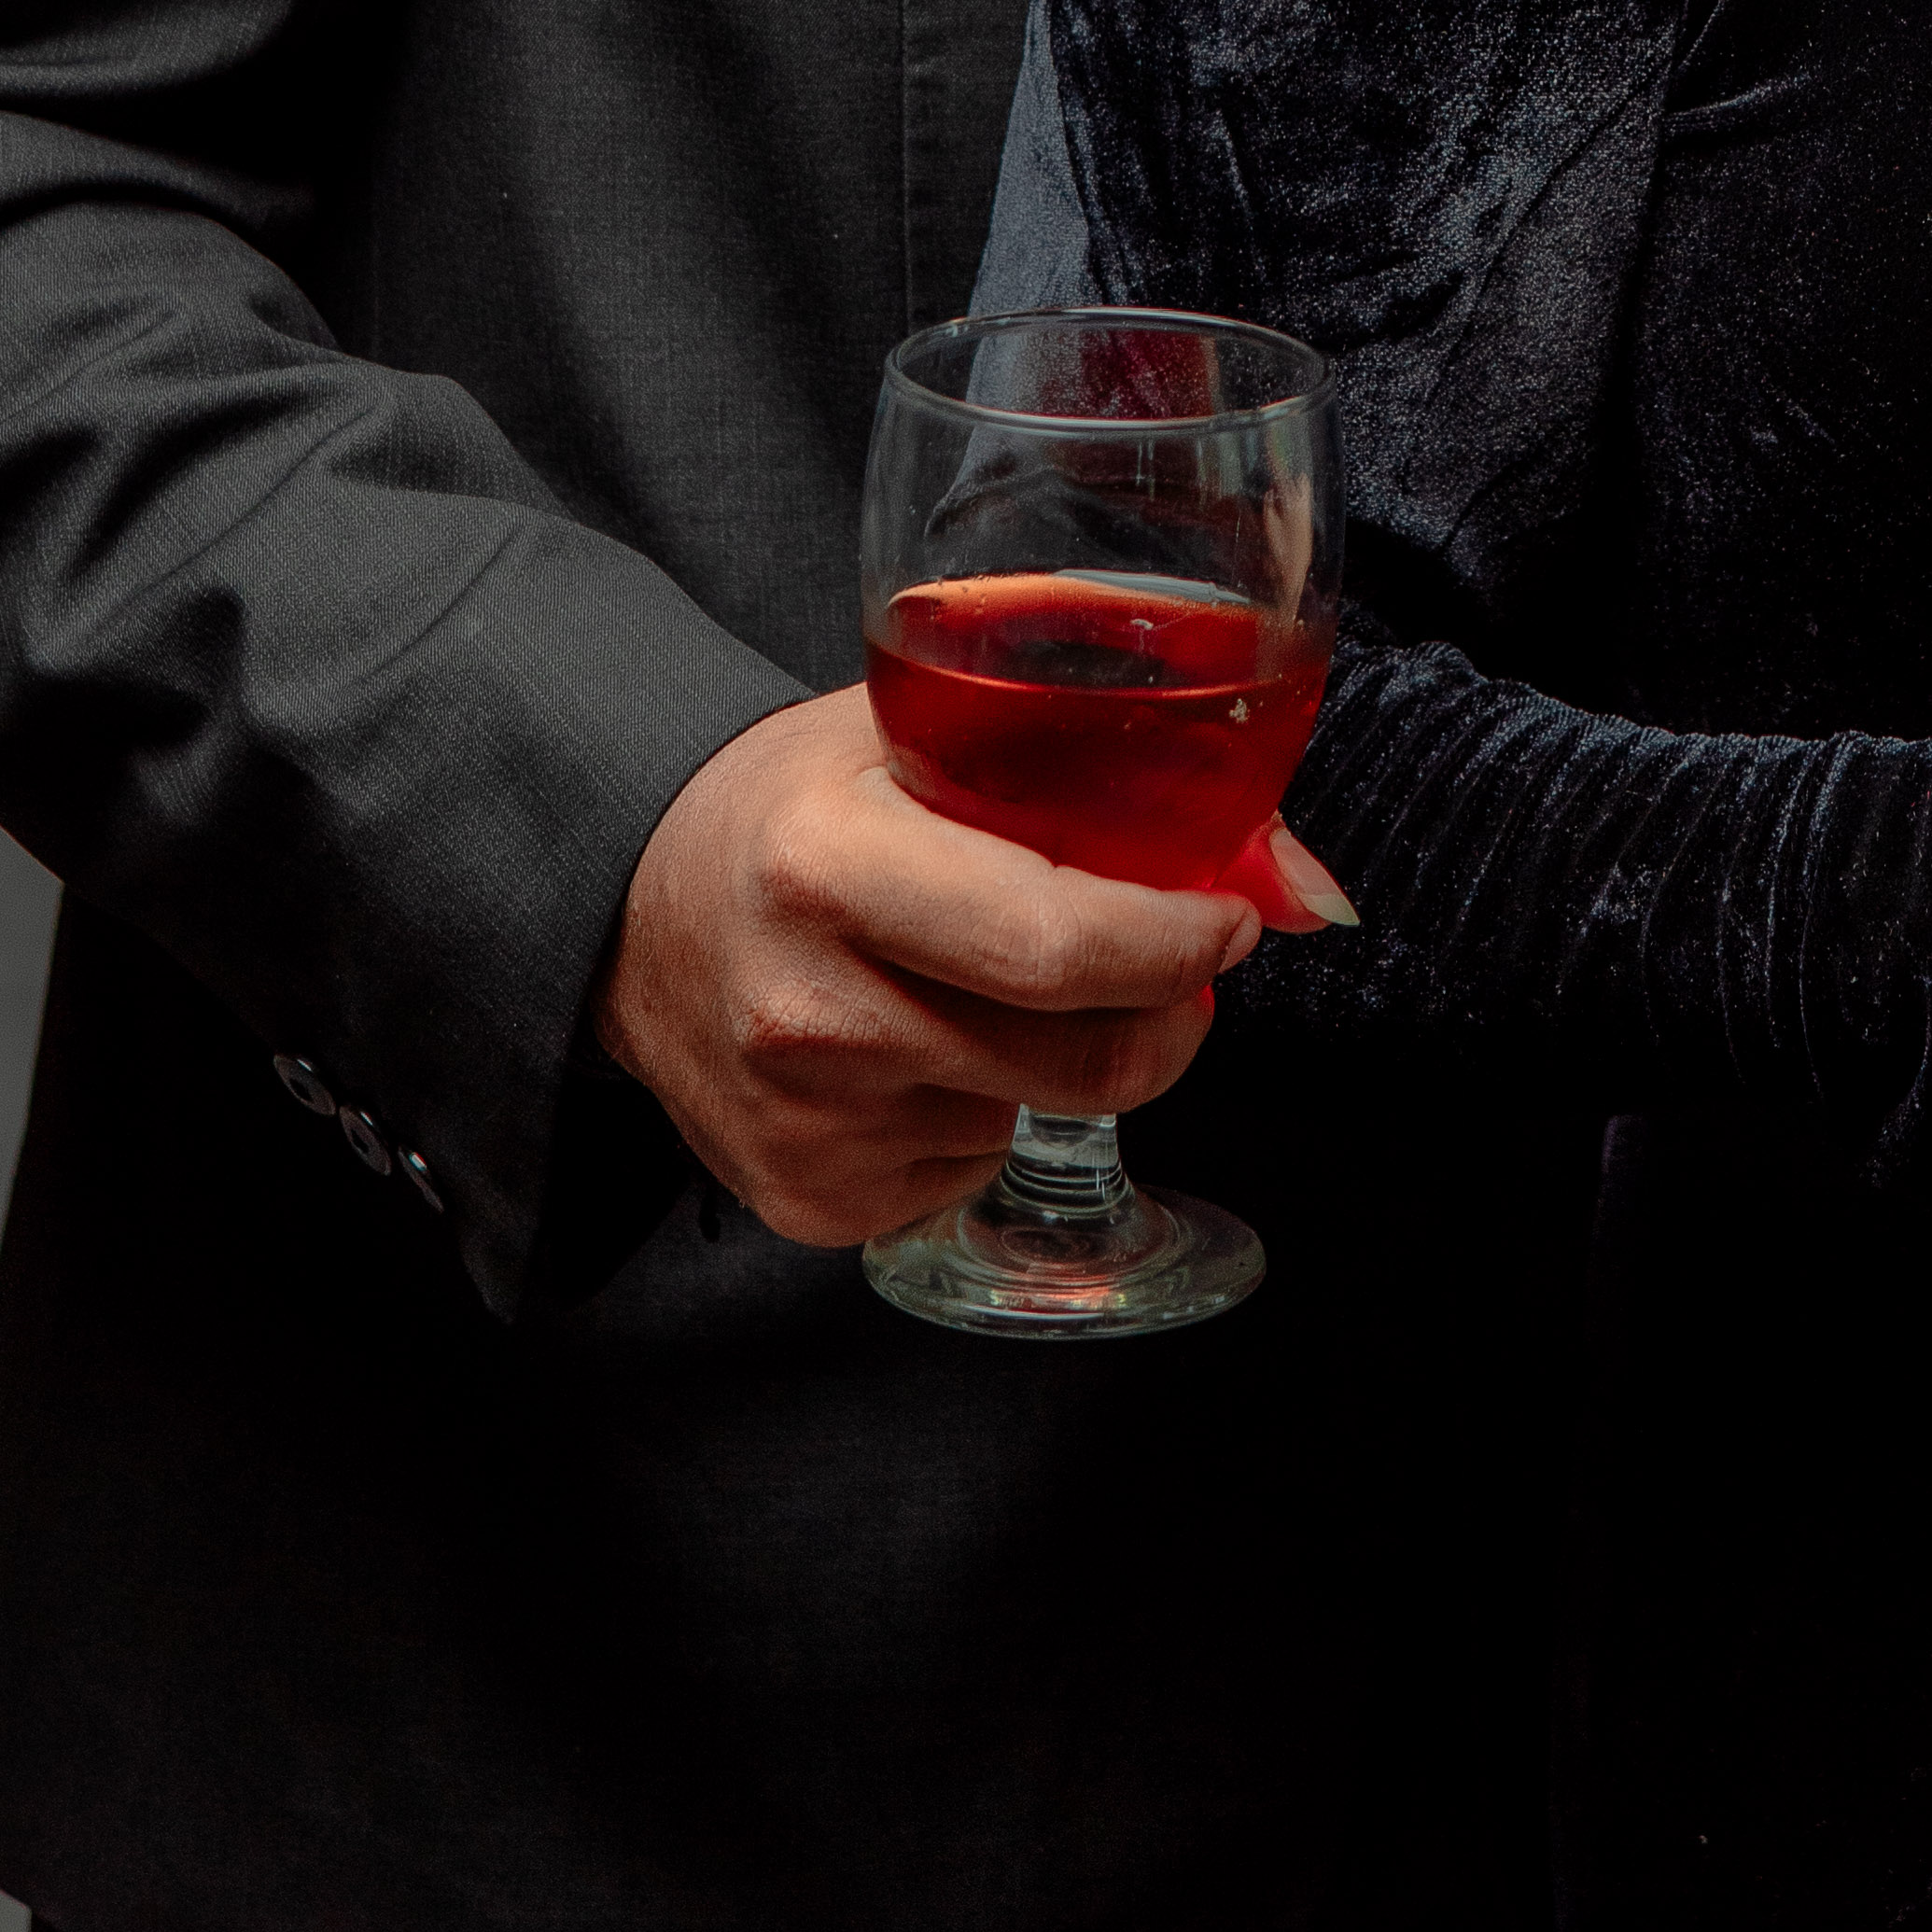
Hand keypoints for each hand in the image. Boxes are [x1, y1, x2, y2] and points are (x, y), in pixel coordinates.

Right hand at [596, 685, 1338, 1248]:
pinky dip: (983, 1110)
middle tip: (1165, 964)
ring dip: (1061, 1055)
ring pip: (1039, 1113)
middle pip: (1084, 1057)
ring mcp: (804, 1123)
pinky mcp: (807, 1201)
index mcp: (830, 864)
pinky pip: (972, 1169)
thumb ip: (1105, 772)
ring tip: (986, 980)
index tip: (1228, 918)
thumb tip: (1302, 880)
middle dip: (1165, 1011)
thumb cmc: (797, 802)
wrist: (629, 905)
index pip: (1064, 942)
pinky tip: (921, 1044)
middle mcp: (808, 1009)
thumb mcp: (923, 729)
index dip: (1180, 940)